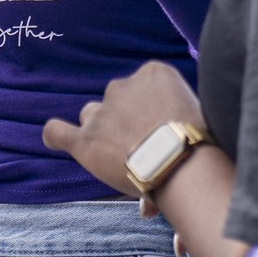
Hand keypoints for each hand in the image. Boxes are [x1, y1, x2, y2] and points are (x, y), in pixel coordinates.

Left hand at [43, 61, 206, 201]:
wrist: (182, 158)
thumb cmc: (202, 142)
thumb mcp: (201, 121)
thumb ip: (184, 134)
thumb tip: (179, 183)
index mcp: (154, 73)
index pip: (143, 88)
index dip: (150, 112)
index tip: (163, 132)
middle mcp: (124, 86)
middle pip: (117, 101)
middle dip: (126, 124)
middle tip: (145, 152)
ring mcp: (102, 112)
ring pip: (91, 116)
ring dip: (100, 133)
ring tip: (120, 158)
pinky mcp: (85, 140)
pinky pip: (56, 132)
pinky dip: (56, 136)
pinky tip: (58, 140)